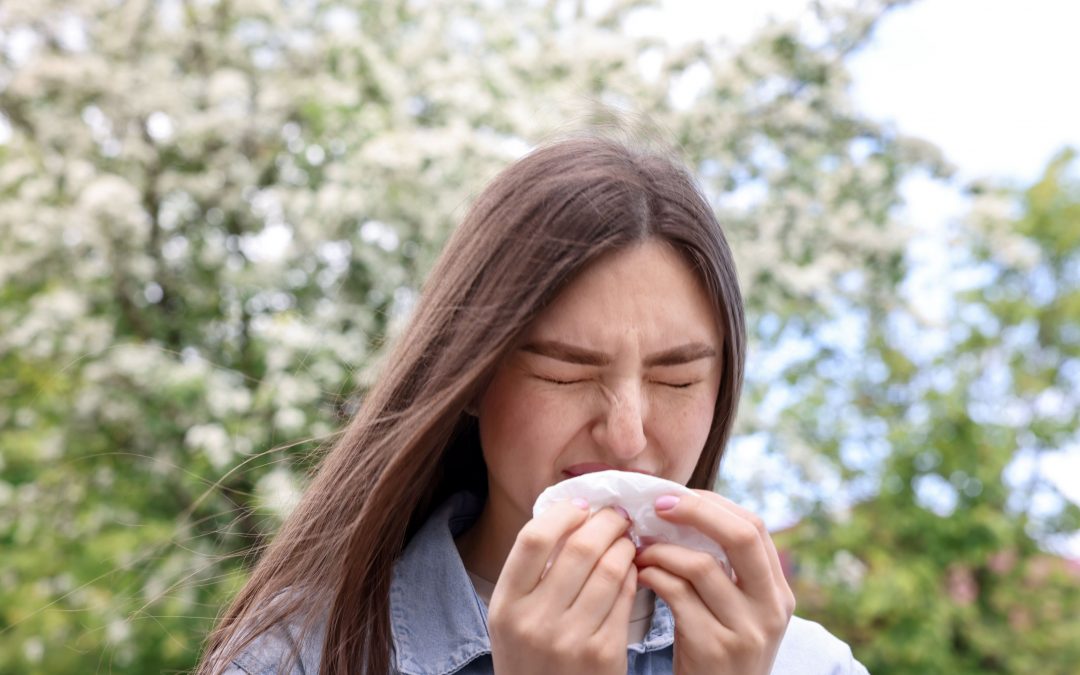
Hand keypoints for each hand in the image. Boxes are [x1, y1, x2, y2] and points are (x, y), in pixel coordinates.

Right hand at [488, 500, 637, 674]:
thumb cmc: (530, 659)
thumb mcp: (512, 618)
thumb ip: (531, 574)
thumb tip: (571, 518)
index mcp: (506, 605)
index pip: (533, 539)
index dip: (562, 513)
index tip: (580, 507)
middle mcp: (535, 621)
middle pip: (580, 548)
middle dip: (606, 522)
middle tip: (616, 515)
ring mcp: (571, 639)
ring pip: (611, 569)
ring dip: (625, 546)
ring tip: (626, 541)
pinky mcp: (604, 654)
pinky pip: (626, 598)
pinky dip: (634, 575)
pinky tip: (632, 570)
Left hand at [634, 490, 795, 674]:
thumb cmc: (717, 653)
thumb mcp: (738, 613)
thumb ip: (726, 571)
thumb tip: (683, 511)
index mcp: (779, 593)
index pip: (754, 527)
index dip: (714, 504)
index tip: (679, 496)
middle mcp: (771, 609)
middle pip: (739, 536)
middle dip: (694, 511)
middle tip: (656, 506)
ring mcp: (745, 630)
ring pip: (700, 564)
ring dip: (660, 550)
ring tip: (639, 549)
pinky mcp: (713, 648)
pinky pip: (676, 594)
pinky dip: (652, 577)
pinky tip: (639, 576)